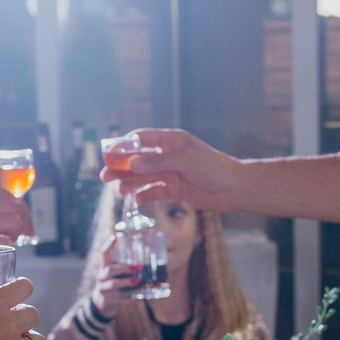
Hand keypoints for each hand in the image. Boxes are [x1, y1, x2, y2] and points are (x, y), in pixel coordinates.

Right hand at [0, 179, 29, 248]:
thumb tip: (7, 211)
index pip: (10, 196)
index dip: (20, 210)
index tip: (24, 222)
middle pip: (17, 211)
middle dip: (21, 224)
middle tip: (18, 236)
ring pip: (15, 226)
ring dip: (14, 236)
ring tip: (3, 242)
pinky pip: (7, 243)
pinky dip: (5, 248)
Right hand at [118, 128, 244, 210]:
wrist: (234, 188)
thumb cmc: (214, 167)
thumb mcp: (185, 160)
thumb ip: (157, 162)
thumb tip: (132, 163)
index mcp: (170, 141)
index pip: (141, 139)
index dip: (124, 145)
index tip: (109, 154)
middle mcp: (167, 156)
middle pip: (138, 160)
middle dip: (121, 167)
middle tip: (105, 175)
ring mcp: (170, 174)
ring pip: (143, 177)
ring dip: (130, 182)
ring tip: (119, 190)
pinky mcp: (174, 190)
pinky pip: (154, 193)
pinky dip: (144, 196)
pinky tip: (137, 200)